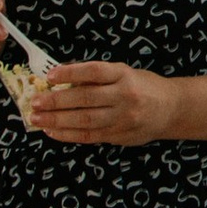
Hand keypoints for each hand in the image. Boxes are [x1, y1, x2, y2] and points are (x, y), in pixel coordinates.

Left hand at [24, 60, 174, 145]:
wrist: (171, 109)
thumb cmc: (143, 86)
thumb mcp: (124, 73)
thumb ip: (97, 79)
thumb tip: (61, 82)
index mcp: (124, 75)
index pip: (94, 72)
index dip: (71, 73)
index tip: (50, 75)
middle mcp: (125, 96)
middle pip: (86, 99)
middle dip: (56, 101)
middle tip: (35, 102)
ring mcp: (123, 118)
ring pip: (85, 120)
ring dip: (57, 120)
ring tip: (37, 119)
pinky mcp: (119, 135)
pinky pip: (89, 136)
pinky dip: (68, 134)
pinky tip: (53, 132)